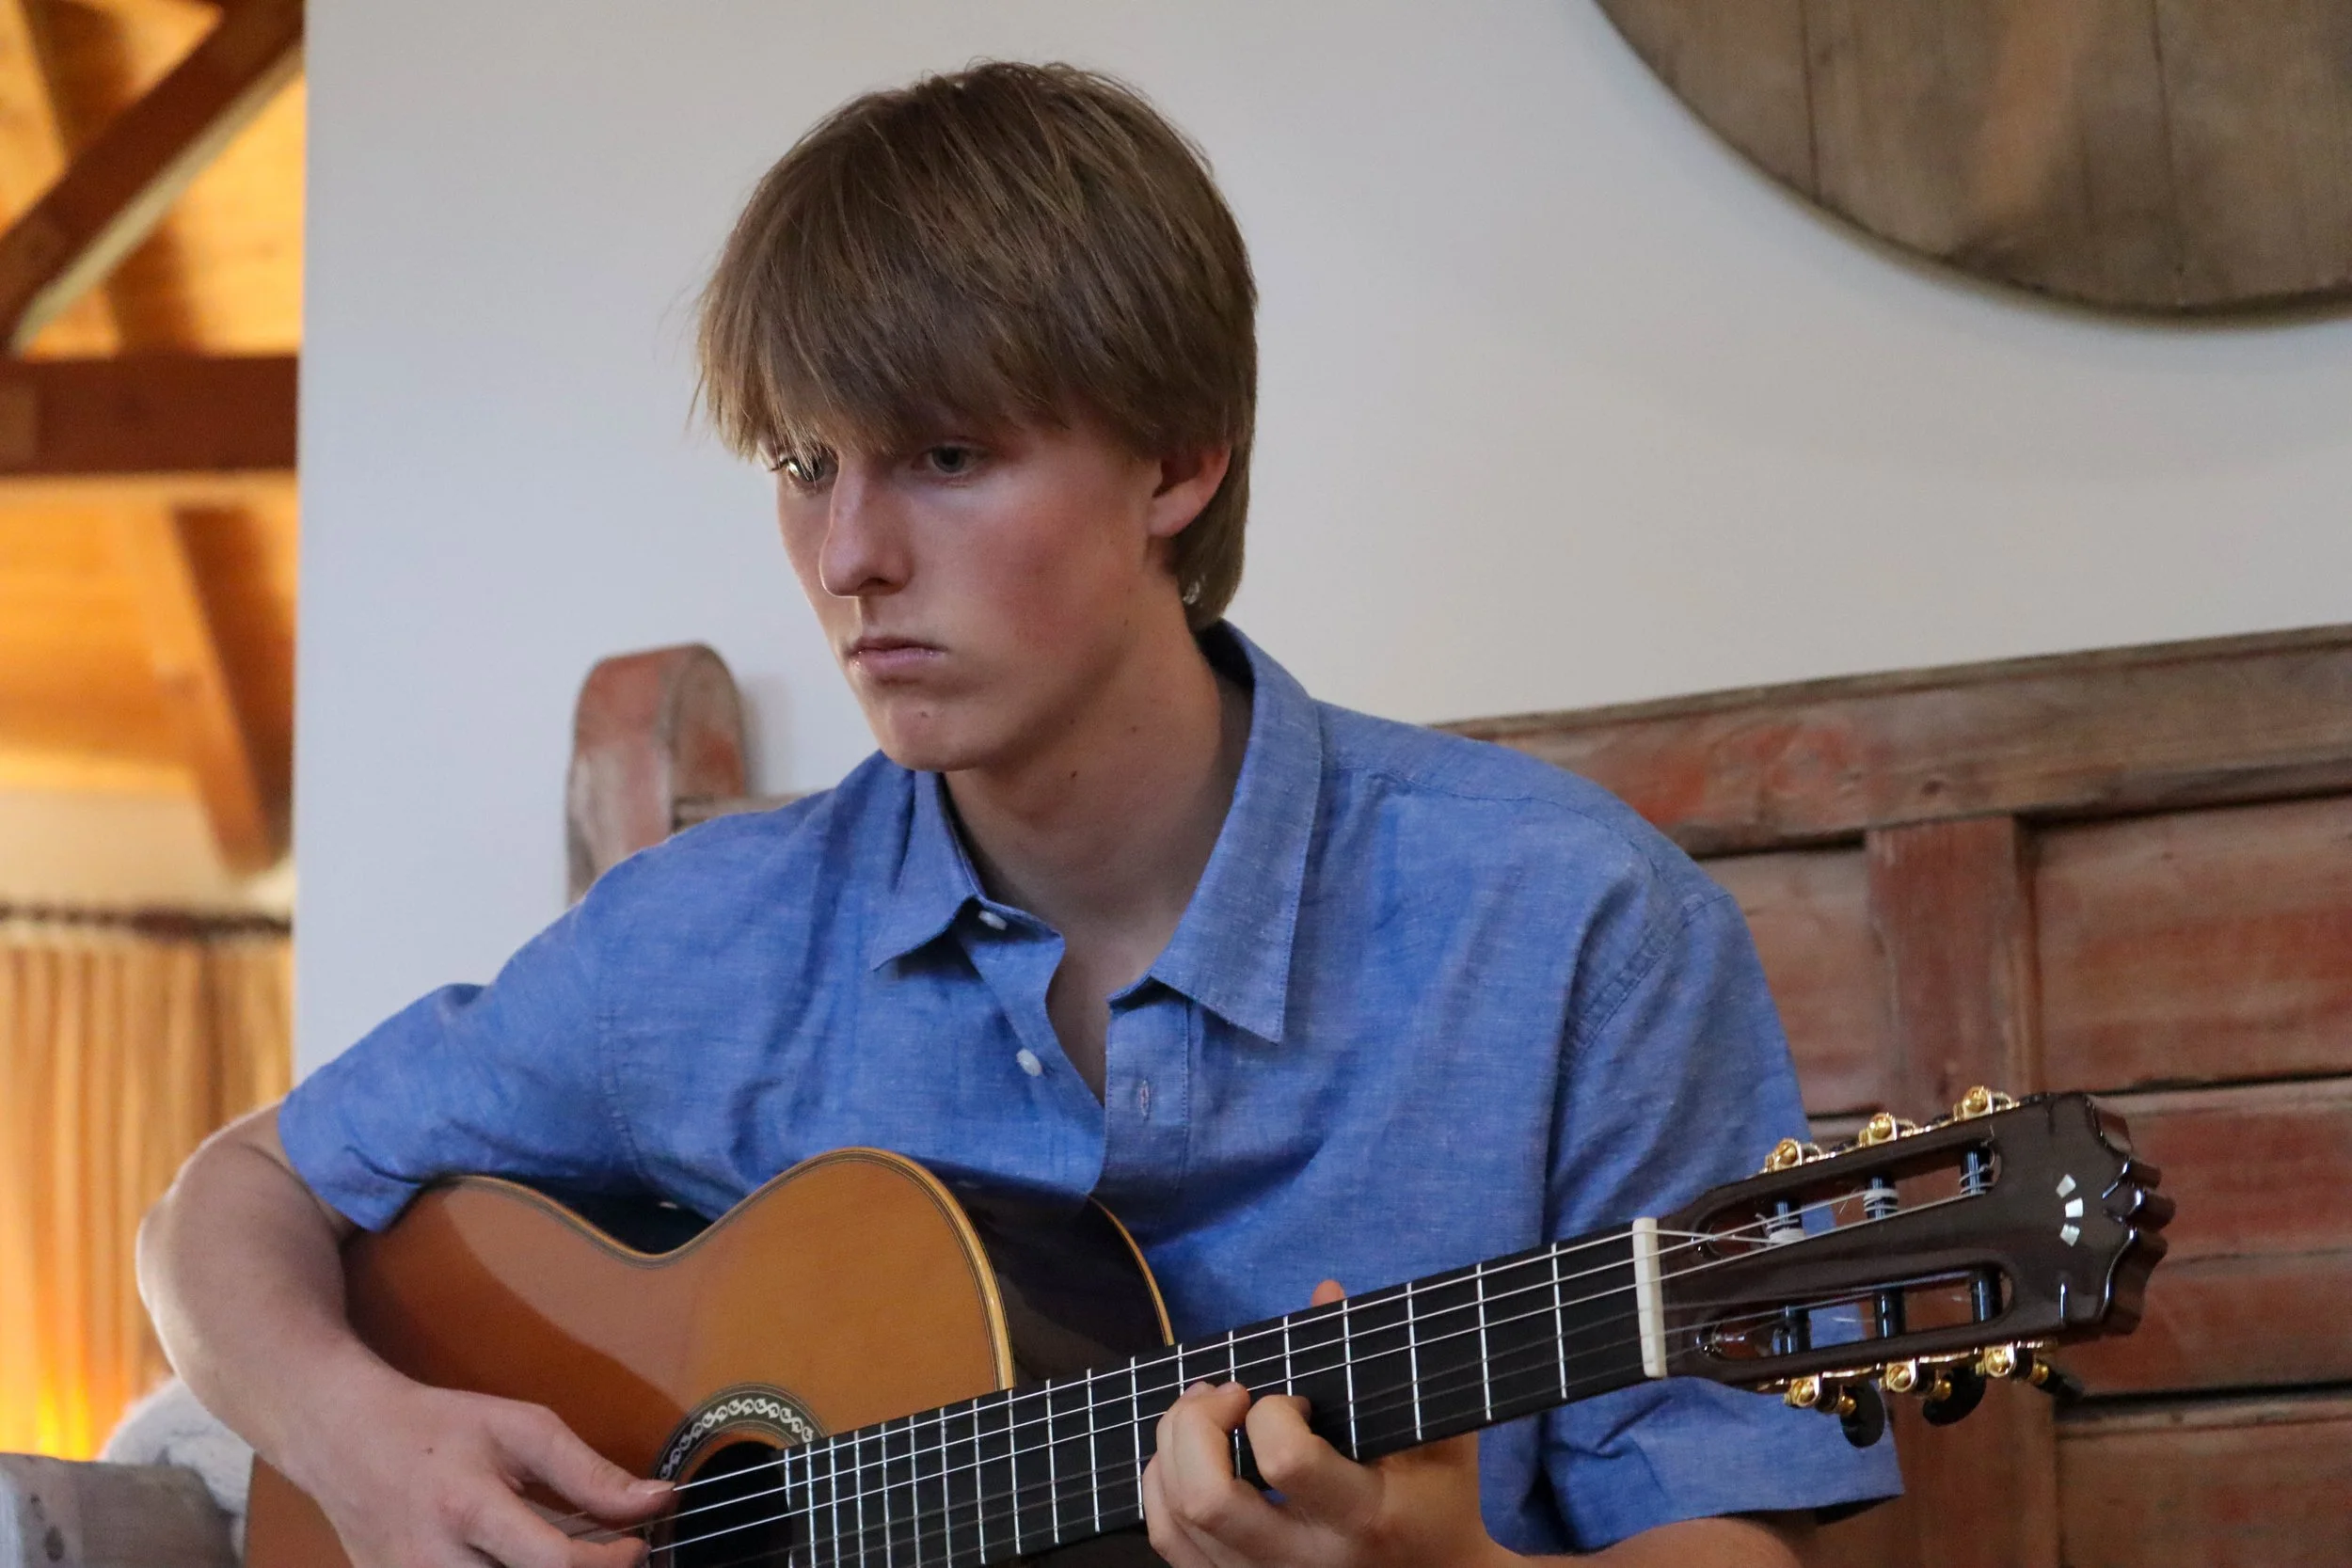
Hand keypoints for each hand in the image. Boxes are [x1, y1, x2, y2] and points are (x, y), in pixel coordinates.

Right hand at [289, 1363, 670, 1567]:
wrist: (344, 1441)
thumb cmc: (439, 1428)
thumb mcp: (520, 1430)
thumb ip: (589, 1473)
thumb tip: (660, 1501)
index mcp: (468, 1509)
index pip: (553, 1562)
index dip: (609, 1563)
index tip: (636, 1544)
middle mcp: (435, 1564)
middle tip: (611, 1559)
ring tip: (571, 1560)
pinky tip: (526, 1565)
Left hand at [1142, 1281, 1512, 1567]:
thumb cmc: (1439, 1499)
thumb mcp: (1435, 1431)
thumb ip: (1378, 1362)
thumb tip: (1324, 1293)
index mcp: (1362, 1516)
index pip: (1285, 1461)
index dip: (1272, 1411)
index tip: (1292, 1399)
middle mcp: (1306, 1560)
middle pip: (1207, 1499)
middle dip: (1195, 1425)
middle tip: (1225, 1394)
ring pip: (1178, 1519)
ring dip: (1172, 1446)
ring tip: (1201, 1411)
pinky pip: (1170, 1542)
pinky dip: (1161, 1486)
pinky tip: (1184, 1453)